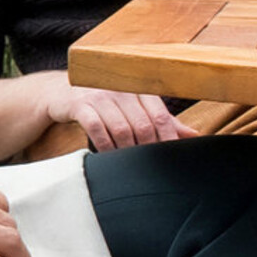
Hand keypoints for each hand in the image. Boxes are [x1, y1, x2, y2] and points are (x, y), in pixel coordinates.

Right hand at [30, 72, 194, 150]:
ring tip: (128, 164)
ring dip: (126, 150)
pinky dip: (104, 145)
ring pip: (121, 128)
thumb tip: (194, 135)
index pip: (160, 115)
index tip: (170, 156)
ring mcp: (100, 96)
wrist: (61, 92)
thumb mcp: (135, 107)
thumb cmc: (105, 103)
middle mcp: (121, 90)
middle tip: (148, 166)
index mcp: (138, 89)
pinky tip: (107, 155)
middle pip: (142, 124)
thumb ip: (163, 121)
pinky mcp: (80, 104)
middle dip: (147, 148)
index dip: (167, 137)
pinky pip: (96, 127)